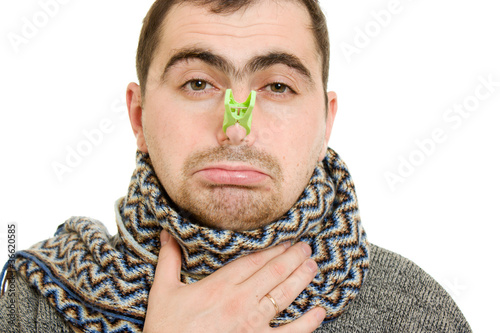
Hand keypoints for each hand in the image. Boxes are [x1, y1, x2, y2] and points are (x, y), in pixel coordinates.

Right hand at [143, 230, 325, 332]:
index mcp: (220, 285)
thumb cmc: (166, 329)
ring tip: (313, 265)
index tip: (286, 239)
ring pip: (285, 295)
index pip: (254, 260)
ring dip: (302, 278)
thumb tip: (167, 232)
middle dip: (294, 257)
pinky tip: (320, 311)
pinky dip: (308, 323)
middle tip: (307, 246)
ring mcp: (253, 324)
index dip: (273, 248)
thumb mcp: (163, 291)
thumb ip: (168, 259)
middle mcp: (241, 301)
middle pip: (274, 272)